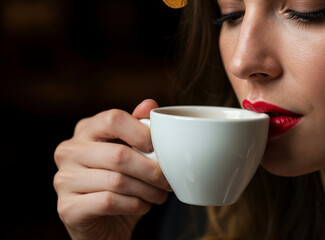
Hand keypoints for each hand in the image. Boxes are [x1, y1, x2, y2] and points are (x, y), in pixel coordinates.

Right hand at [53, 99, 170, 239]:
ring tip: (160, 195)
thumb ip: (138, 128)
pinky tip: (143, 206)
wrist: (104, 223)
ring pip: (116, 181)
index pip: (113, 119)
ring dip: (147, 190)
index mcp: (85, 130)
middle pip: (118, 154)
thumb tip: (150, 104)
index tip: (159, 148)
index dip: (142, 133)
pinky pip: (109, 202)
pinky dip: (134, 205)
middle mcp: (69, 151)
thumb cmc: (119, 182)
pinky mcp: (67, 207)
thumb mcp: (130, 152)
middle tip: (168, 181)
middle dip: (151, 170)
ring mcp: (63, 179)